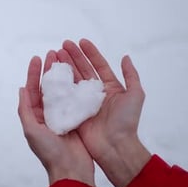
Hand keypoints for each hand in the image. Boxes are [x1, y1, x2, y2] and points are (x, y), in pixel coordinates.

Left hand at [18, 51, 94, 185]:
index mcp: (35, 116)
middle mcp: (47, 114)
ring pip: (61, 90)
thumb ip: (25, 109)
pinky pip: (75, 98)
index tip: (37, 57)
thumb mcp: (31, 130)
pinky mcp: (76, 118)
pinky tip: (79, 74)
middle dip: (49, 69)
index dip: (34, 73)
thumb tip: (21, 89)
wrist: (71, 169)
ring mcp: (62, 115)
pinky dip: (76, 86)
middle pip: (47, 86)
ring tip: (65, 59)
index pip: (33, 89)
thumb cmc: (49, 152)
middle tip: (53, 53)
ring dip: (63, 75)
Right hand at [59, 39, 150, 186]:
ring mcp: (83, 102)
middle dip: (73, 56)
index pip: (98, 65)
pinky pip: (65, 95)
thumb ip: (131, 75)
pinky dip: (59, 84)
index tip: (81, 41)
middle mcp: (95, 93)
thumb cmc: (127, 122)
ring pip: (72, 79)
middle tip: (63, 44)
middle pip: (82, 69)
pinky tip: (52, 73)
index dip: (90, 52)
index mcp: (110, 87)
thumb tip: (125, 57)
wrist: (116, 145)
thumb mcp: (135, 95)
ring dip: (64, 66)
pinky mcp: (74, 112)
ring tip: (55, 54)